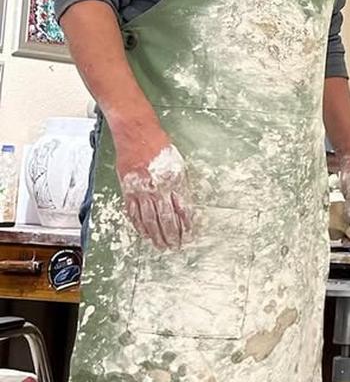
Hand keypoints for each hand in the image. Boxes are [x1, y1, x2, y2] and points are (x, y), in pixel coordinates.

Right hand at [116, 134, 192, 249]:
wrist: (136, 134)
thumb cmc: (159, 146)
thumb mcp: (178, 164)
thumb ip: (180, 185)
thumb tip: (184, 205)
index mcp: (174, 181)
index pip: (182, 210)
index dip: (186, 226)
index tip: (189, 236)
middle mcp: (157, 188)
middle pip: (166, 219)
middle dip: (171, 235)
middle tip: (175, 247)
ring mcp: (141, 190)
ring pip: (149, 219)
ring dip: (155, 235)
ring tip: (160, 245)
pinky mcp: (127, 189)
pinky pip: (133, 212)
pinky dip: (139, 225)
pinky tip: (144, 233)